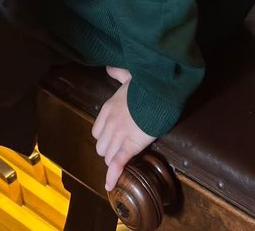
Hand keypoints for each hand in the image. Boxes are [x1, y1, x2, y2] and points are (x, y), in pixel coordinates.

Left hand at [92, 67, 154, 190]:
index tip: (113, 137)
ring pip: (108, 156)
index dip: (105, 136)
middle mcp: (109, 124)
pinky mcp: (130, 146)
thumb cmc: (144, 86)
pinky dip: (113, 175)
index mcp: (107, 109)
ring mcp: (118, 136)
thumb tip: (109, 68)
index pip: (96, 131)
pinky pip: (117, 163)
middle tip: (121, 148)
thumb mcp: (128, 75)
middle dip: (109, 149)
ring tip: (123, 160)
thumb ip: (118, 73)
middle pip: (101, 147)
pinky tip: (110, 185)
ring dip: (115, 159)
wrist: (157, 94)